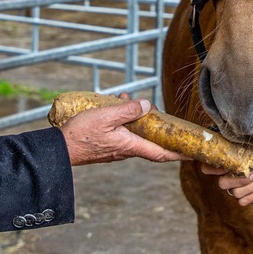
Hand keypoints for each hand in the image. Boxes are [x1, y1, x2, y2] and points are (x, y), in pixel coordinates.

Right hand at [59, 96, 188, 165]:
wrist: (59, 150)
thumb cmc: (81, 134)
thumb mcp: (106, 116)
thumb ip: (128, 111)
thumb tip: (148, 106)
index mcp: (130, 146)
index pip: (161, 153)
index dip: (179, 153)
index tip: (193, 153)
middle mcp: (126, 150)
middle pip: (150, 141)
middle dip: (157, 126)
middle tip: (158, 111)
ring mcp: (116, 149)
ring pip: (135, 134)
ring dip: (137, 119)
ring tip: (129, 100)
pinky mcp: (107, 145)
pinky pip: (122, 132)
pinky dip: (124, 119)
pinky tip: (116, 104)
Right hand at [201, 147, 252, 205]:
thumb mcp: (252, 144)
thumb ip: (238, 143)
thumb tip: (231, 136)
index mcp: (226, 162)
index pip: (207, 168)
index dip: (213, 169)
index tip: (227, 166)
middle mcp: (227, 175)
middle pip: (222, 184)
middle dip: (239, 180)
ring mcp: (235, 186)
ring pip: (234, 193)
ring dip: (251, 186)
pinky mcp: (244, 196)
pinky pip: (241, 202)